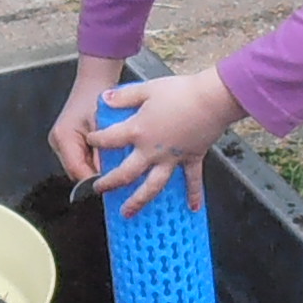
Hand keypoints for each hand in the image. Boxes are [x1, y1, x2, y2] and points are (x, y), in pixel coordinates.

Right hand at [49, 57, 132, 190]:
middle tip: (118, 180)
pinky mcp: (68, 141)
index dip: (95, 181)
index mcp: (63, 137)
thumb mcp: (105, 125)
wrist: (95, 79)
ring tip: (115, 170)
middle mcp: (58, 142)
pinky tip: (109, 160)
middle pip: (77, 172)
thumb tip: (111, 176)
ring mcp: (61, 142)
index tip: (113, 187)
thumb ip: (105, 151)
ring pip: (79, 167)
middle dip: (97, 177)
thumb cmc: (99, 96)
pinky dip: (94, 161)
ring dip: (96, 170)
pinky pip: (81, 159)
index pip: (77, 170)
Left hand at [87, 67, 235, 217]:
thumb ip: (125, 96)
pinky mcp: (192, 159)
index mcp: (138, 131)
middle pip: (125, 173)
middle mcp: (151, 151)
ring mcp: (172, 158)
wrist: (211, 100)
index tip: (91, 141)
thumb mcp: (147, 89)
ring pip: (152, 186)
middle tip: (99, 190)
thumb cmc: (180, 92)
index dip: (97, 140)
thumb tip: (105, 99)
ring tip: (128, 213)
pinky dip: (193, 194)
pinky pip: (192, 180)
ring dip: (139, 201)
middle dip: (110, 183)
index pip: (109, 139)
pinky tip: (193, 208)